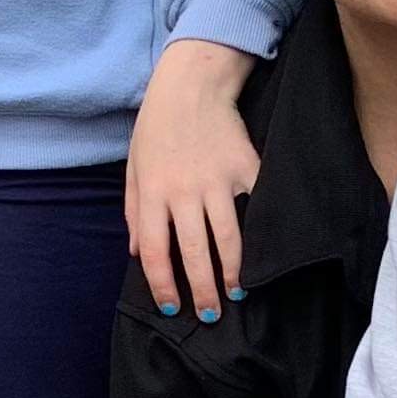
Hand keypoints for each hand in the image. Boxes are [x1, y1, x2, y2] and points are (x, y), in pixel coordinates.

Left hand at [125, 38, 259, 319]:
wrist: (192, 83)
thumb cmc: (157, 126)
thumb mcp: (134, 166)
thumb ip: (133, 211)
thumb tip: (138, 254)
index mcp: (152, 193)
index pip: (155, 252)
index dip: (163, 286)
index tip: (171, 307)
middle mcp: (183, 190)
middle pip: (194, 253)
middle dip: (202, 290)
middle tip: (209, 314)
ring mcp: (217, 179)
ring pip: (228, 237)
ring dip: (233, 271)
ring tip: (237, 293)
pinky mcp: (245, 168)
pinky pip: (256, 207)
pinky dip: (261, 233)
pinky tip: (263, 254)